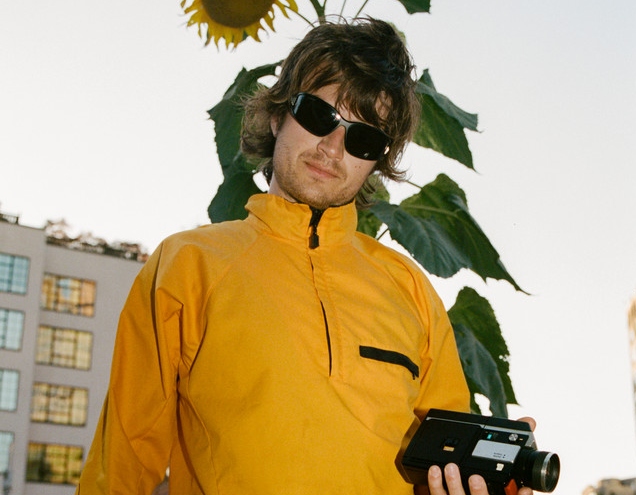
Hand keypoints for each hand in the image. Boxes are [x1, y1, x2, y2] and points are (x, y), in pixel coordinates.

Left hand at [414, 416, 536, 494]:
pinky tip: (434, 470)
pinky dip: (435, 485)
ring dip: (454, 486)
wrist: (465, 492)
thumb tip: (531, 421)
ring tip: (451, 467)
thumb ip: (515, 442)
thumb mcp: (502, 466)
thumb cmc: (484, 480)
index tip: (524, 489)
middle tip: (475, 477)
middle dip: (479, 494)